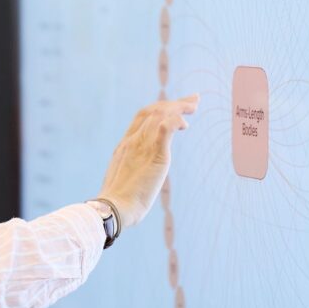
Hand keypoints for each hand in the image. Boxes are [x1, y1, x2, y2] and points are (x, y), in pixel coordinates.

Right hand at [97, 95, 198, 228]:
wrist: (114, 207)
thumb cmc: (120, 200)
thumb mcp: (125, 177)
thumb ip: (134, 169)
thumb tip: (142, 175)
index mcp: (125, 144)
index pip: (142, 116)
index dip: (160, 107)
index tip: (176, 105)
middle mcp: (133, 141)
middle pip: (153, 111)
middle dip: (174, 103)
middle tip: (193, 100)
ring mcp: (142, 146)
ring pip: (161, 115)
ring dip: (179, 108)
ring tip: (194, 107)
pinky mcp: (154, 155)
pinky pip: (164, 129)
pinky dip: (175, 121)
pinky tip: (185, 124)